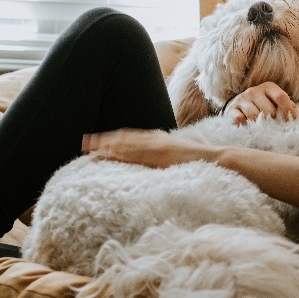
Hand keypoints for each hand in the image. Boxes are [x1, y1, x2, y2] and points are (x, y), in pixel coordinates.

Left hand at [82, 128, 212, 167]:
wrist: (214, 158)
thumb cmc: (196, 160)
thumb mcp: (175, 155)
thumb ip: (161, 155)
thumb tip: (151, 161)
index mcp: (157, 138)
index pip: (130, 137)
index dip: (112, 138)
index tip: (96, 141)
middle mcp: (155, 139)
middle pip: (124, 138)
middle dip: (103, 140)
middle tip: (84, 143)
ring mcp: (157, 146)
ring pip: (127, 144)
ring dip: (108, 146)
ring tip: (90, 149)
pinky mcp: (161, 154)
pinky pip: (137, 154)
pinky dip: (122, 153)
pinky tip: (111, 155)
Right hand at [223, 82, 297, 124]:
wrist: (237, 108)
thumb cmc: (262, 106)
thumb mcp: (275, 103)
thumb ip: (287, 106)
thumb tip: (294, 112)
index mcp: (268, 87)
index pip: (281, 97)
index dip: (287, 111)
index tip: (289, 122)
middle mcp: (254, 91)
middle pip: (268, 110)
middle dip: (272, 121)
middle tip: (272, 126)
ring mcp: (241, 99)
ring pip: (254, 116)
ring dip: (259, 124)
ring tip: (260, 127)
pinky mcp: (231, 110)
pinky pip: (239, 119)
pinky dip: (244, 125)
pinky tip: (247, 126)